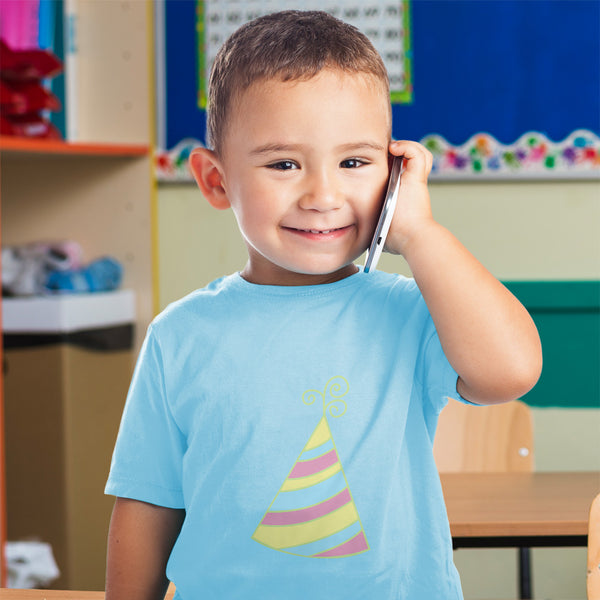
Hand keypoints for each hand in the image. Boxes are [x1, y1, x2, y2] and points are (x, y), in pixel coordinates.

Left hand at [383, 140, 434, 256]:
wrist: (410, 238)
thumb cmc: (396, 238)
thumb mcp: (381, 228)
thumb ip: (375, 224)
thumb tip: (365, 234)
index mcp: (404, 194)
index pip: (403, 172)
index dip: (393, 164)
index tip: (376, 164)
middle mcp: (413, 185)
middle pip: (414, 160)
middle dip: (400, 152)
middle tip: (383, 152)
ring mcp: (416, 180)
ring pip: (419, 154)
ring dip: (407, 147)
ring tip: (392, 149)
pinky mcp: (417, 178)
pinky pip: (416, 153)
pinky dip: (407, 147)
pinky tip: (394, 150)